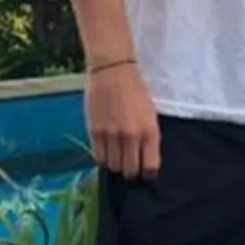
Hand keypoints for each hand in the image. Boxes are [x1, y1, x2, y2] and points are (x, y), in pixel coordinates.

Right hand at [87, 60, 160, 176]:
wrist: (112, 71)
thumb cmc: (135, 91)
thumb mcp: (150, 114)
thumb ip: (147, 137)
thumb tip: (144, 160)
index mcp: (149, 131)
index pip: (149, 167)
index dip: (147, 173)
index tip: (145, 171)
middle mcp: (131, 136)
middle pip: (129, 171)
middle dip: (130, 171)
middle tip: (129, 165)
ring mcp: (111, 134)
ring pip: (113, 166)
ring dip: (115, 164)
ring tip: (116, 156)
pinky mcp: (94, 131)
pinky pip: (98, 157)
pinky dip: (102, 157)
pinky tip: (106, 149)